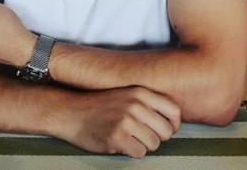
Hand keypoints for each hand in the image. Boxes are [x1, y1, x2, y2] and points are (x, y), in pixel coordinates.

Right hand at [60, 86, 180, 157]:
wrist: (71, 111)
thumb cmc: (101, 106)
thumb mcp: (126, 95)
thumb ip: (147, 104)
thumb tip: (172, 123)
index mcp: (141, 92)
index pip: (174, 111)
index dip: (173, 124)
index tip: (165, 130)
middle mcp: (136, 104)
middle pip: (166, 131)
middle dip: (157, 138)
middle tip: (141, 136)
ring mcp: (126, 120)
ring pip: (154, 144)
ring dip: (143, 145)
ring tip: (128, 138)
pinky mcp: (117, 137)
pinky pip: (140, 153)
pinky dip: (132, 152)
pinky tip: (120, 143)